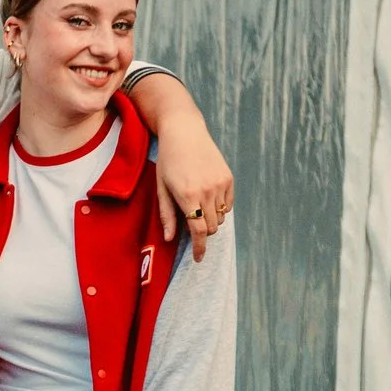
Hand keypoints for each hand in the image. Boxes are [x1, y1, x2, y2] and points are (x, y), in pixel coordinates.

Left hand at [154, 117, 233, 261]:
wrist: (184, 132)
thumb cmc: (168, 161)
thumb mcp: (161, 188)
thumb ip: (166, 215)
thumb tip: (169, 239)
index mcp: (187, 196)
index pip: (199, 231)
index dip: (199, 248)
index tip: (199, 258)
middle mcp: (207, 191)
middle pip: (212, 227)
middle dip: (203, 232)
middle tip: (193, 225)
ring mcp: (220, 184)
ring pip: (221, 217)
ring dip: (211, 219)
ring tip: (199, 207)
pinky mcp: (228, 177)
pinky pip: (229, 204)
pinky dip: (221, 208)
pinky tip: (209, 198)